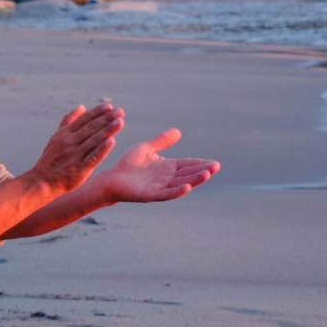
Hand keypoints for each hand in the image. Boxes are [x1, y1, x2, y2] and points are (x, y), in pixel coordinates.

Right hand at [27, 103, 123, 196]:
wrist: (41, 182)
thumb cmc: (50, 159)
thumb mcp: (56, 137)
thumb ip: (68, 122)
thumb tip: (81, 106)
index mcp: (65, 134)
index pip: (83, 120)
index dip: (96, 113)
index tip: (109, 106)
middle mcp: (70, 143)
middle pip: (90, 128)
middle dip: (106, 119)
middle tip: (120, 111)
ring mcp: (74, 156)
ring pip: (93, 141)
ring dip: (107, 130)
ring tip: (119, 122)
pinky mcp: (78, 170)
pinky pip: (92, 158)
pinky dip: (101, 150)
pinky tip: (111, 141)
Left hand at [91, 127, 219, 204]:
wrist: (110, 178)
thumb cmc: (127, 165)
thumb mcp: (147, 148)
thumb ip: (162, 141)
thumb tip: (178, 132)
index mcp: (168, 167)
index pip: (188, 165)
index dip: (201, 164)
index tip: (215, 163)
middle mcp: (166, 178)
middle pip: (188, 174)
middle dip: (202, 171)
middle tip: (216, 167)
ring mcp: (159, 187)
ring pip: (181, 184)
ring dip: (194, 180)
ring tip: (207, 174)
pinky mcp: (150, 195)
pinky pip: (166, 194)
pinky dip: (177, 191)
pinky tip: (187, 187)